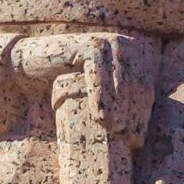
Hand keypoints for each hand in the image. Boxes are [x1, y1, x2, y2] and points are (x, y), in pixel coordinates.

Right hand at [10, 30, 158, 135]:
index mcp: (135, 54)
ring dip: (118, 107)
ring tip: (116, 130)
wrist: (39, 61)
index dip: (142, 116)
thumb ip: (123, 100)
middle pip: (135, 84)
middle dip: (133, 114)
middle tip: (128, 139)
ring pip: (119, 79)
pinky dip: (99, 95)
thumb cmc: (73, 80)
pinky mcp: (90, 44)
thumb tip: (142, 133)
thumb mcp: (102, 90)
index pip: (144, 88)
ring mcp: (108, 42)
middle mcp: (126, 45)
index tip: (137, 141)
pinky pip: (98, 73)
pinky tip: (98, 115)